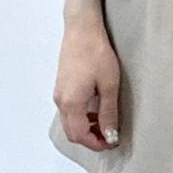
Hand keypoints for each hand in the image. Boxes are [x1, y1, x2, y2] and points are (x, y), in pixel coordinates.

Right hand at [55, 13, 121, 150]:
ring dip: (87, 128)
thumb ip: (108, 113)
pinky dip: (82, 117)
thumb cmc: (96, 52)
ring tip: (107, 122)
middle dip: (91, 139)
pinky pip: (69, 111)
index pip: (80, 136)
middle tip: (110, 136)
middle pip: (72, 133)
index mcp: (71, 103)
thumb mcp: (109, 85)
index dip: (96, 144)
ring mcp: (59, 94)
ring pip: (70, 122)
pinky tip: (97, 109)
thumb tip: (110, 135)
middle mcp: (61, 101)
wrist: (81, 29)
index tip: (112, 142)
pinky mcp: (61, 87)